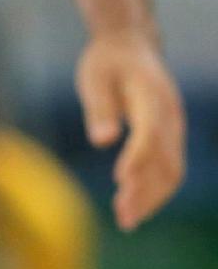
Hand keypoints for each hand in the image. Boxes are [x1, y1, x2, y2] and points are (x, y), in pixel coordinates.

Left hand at [78, 29, 185, 229]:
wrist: (131, 47)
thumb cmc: (107, 62)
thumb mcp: (94, 75)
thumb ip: (99, 107)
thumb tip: (102, 141)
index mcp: (151, 96)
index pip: (149, 132)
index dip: (137, 157)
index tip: (120, 180)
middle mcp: (170, 116)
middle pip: (164, 159)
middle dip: (145, 190)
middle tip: (122, 216)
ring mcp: (175, 128)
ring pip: (172, 170)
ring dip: (152, 198)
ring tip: (126, 220)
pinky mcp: (171, 138)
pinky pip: (170, 169)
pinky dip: (155, 190)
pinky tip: (135, 208)